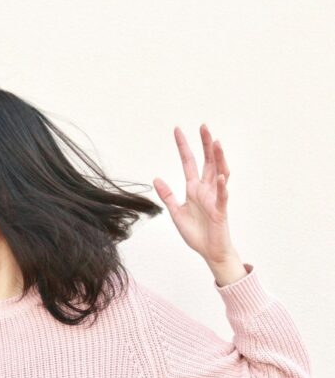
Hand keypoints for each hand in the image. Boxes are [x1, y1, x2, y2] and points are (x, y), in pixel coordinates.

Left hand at [152, 124, 237, 265]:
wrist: (209, 251)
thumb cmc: (196, 233)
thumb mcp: (176, 212)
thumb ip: (167, 195)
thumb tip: (156, 179)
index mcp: (194, 189)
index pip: (189, 163)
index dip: (183, 147)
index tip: (178, 130)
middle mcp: (206, 190)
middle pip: (207, 162)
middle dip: (205, 144)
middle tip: (203, 126)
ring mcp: (215, 198)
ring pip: (219, 173)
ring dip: (218, 158)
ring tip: (216, 142)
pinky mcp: (220, 211)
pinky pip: (222, 196)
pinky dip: (221, 186)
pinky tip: (220, 176)